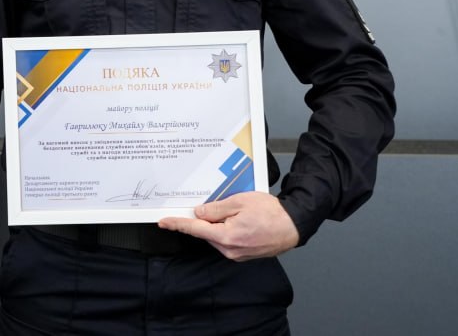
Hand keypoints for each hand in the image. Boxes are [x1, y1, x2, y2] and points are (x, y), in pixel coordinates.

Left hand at [158, 191, 299, 260]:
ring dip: (219, 224)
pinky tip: (240, 221)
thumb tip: (199, 212)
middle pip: (206, 232)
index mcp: (227, 236)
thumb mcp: (240, 202)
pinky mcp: (243, 255)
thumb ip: (216, 208)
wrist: (294, 226)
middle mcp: (230, 250)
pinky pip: (227, 241)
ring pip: (216, 236)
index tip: (164, 222)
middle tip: (220, 206)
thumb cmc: (272, 213)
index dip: (178, 224)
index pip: (195, 229)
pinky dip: (227, 230)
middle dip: (206, 219)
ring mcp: (237, 254)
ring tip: (238, 213)